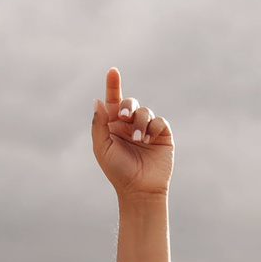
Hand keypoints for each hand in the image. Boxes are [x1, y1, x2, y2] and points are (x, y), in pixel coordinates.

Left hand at [92, 67, 172, 198]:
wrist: (139, 190)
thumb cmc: (117, 171)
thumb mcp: (102, 148)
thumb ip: (99, 124)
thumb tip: (98, 100)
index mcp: (113, 126)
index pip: (113, 101)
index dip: (113, 85)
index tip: (112, 71)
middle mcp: (130, 125)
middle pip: (130, 103)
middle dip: (128, 106)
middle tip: (123, 117)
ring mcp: (147, 130)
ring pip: (145, 111)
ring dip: (140, 123)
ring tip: (138, 140)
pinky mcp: (162, 136)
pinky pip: (159, 121)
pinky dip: (153, 127)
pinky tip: (148, 140)